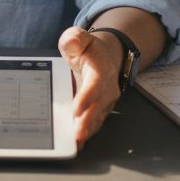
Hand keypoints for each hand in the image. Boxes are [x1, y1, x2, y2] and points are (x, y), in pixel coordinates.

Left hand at [58, 26, 122, 147]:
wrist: (104, 57)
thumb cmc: (88, 50)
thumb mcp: (79, 37)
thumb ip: (74, 38)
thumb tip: (72, 42)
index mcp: (100, 70)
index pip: (94, 85)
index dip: (86, 98)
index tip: (76, 109)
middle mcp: (106, 88)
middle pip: (97, 107)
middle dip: (86, 122)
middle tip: (75, 135)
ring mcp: (105, 101)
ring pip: (97, 119)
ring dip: (86, 131)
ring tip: (74, 142)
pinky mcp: (101, 111)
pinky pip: (94, 123)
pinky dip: (86, 133)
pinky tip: (76, 143)